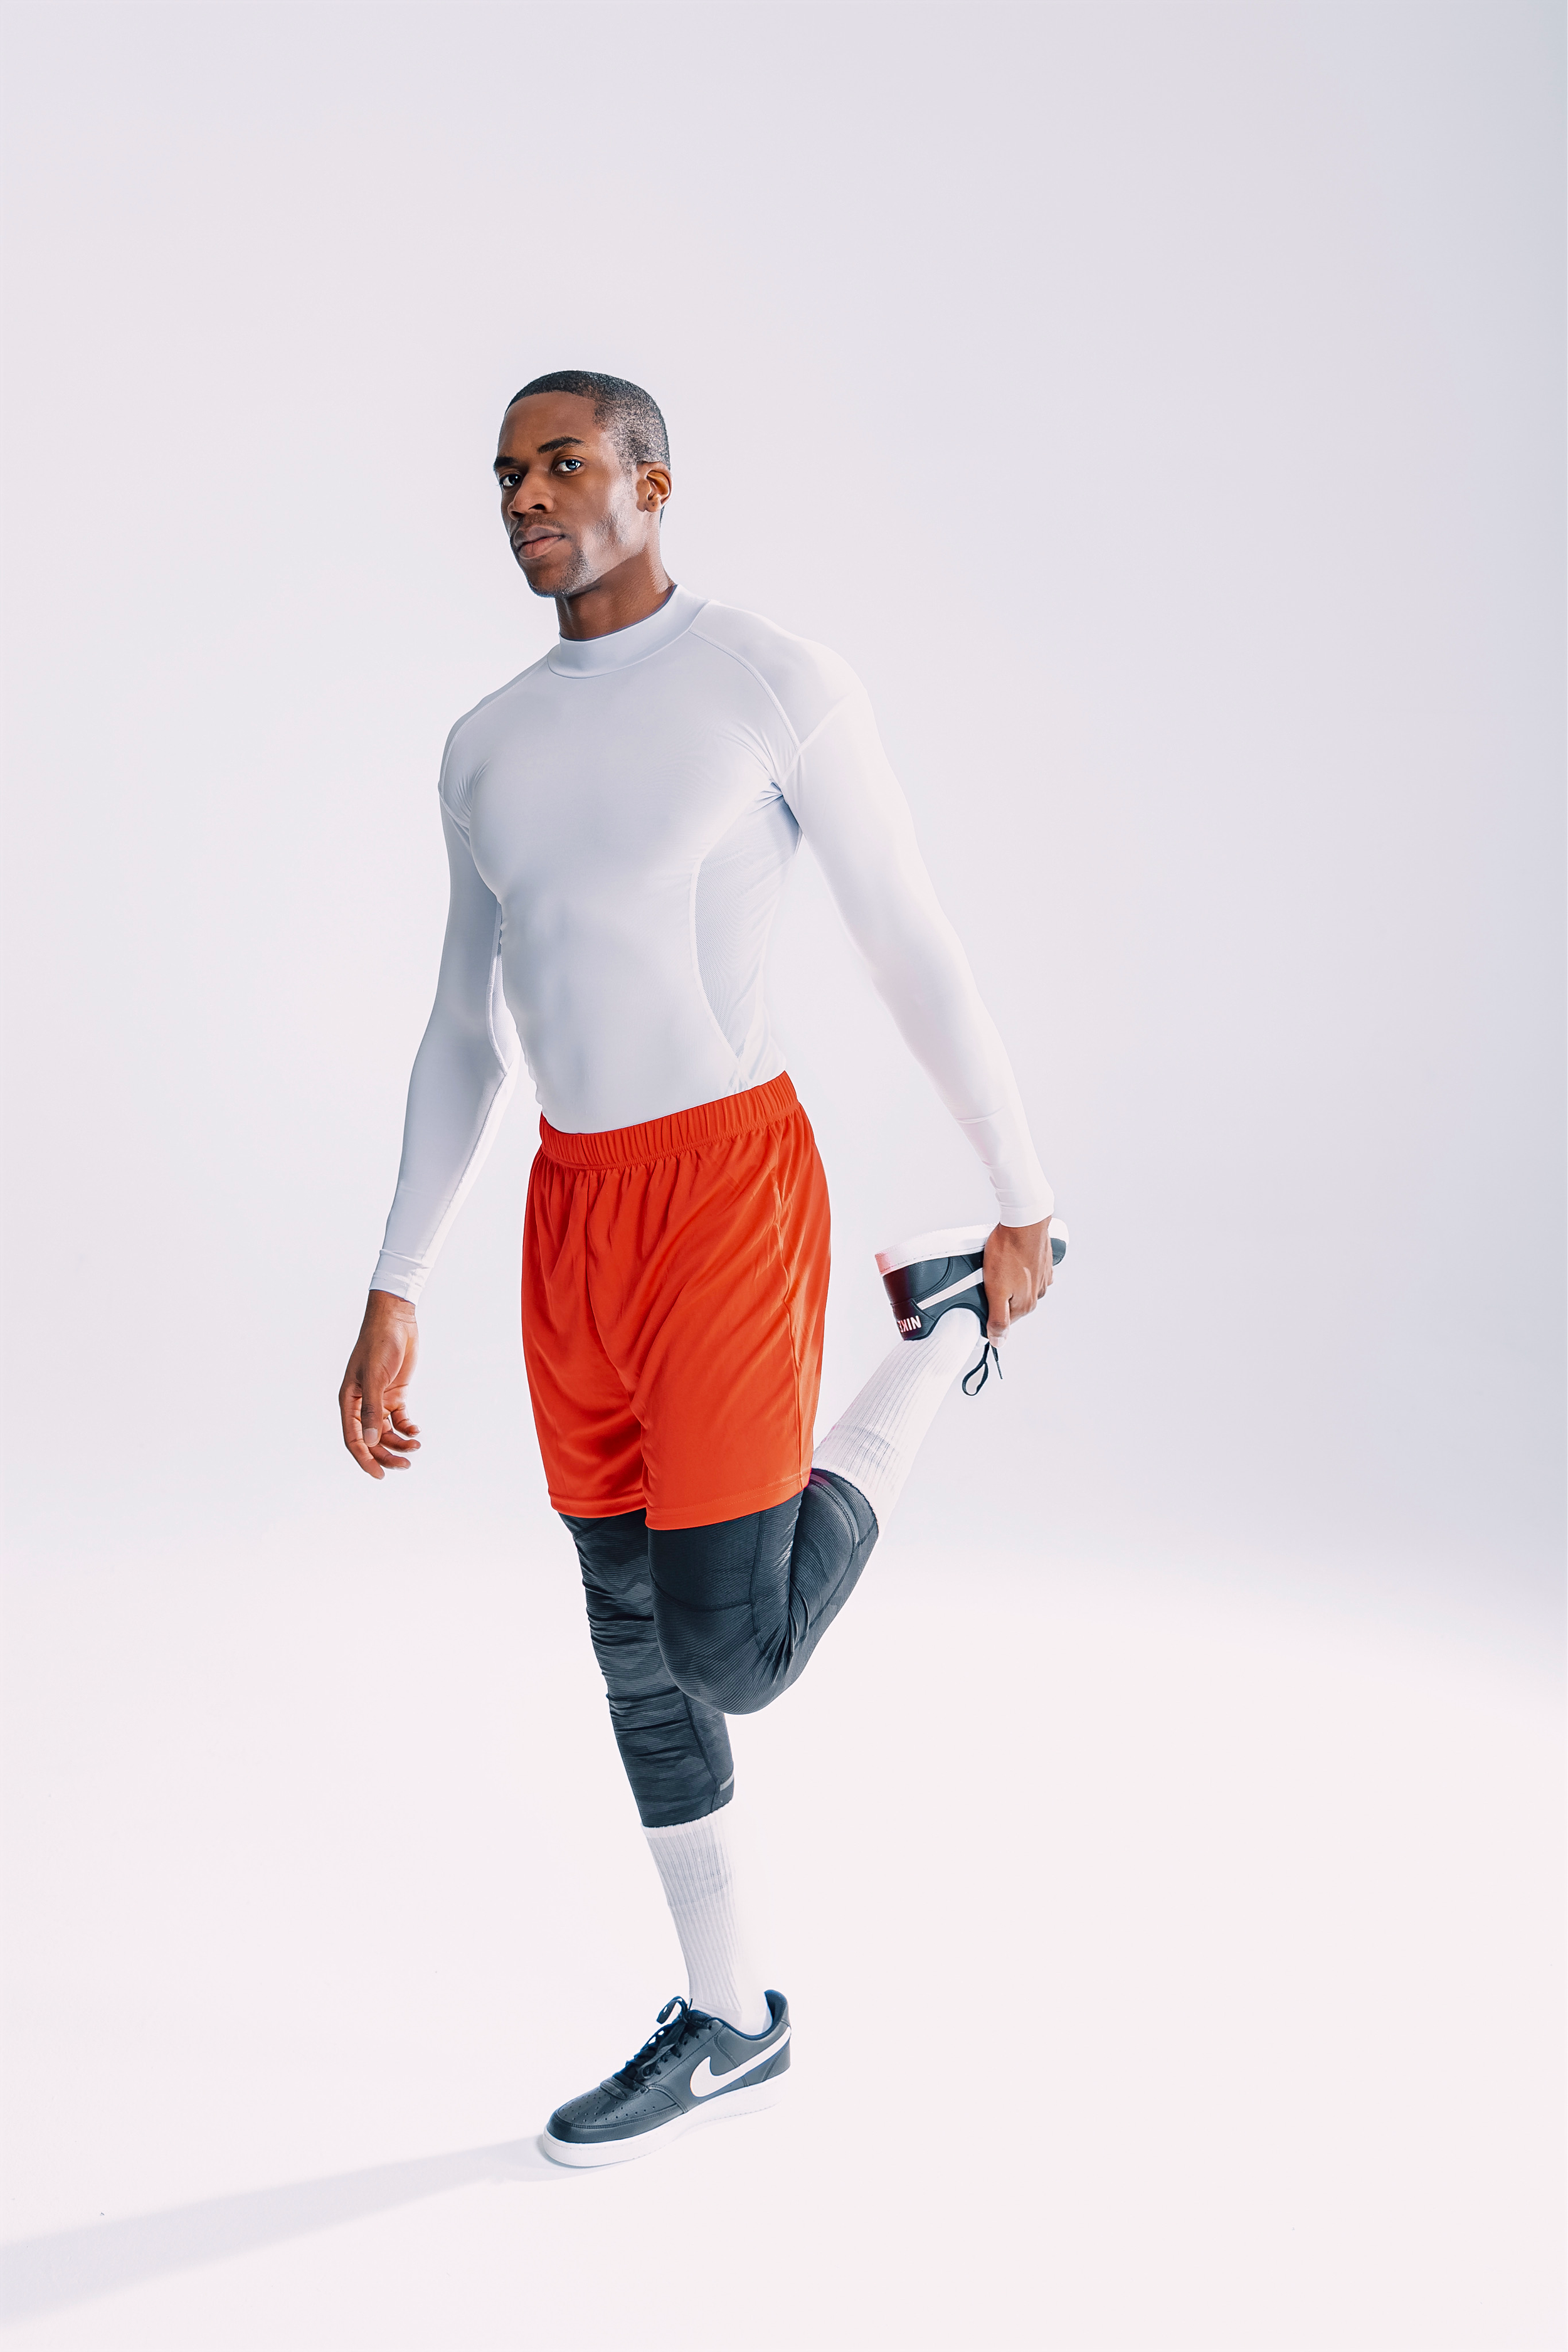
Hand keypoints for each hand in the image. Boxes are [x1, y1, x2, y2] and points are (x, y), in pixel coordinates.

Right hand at [338, 1290, 420, 1477]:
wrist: (395, 1320)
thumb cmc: (378, 1344)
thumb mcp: (375, 1377)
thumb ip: (373, 1409)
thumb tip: (372, 1441)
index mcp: (349, 1401)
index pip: (353, 1439)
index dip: (365, 1459)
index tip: (379, 1475)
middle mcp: (362, 1403)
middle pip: (371, 1440)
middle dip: (386, 1455)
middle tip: (405, 1466)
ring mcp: (378, 1399)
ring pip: (387, 1431)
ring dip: (400, 1442)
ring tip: (416, 1446)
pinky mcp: (394, 1393)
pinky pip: (399, 1419)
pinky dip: (407, 1428)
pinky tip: (416, 1431)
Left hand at [981, 1217, 1053, 1339]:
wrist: (1024, 1221)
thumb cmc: (1008, 1252)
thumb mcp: (996, 1290)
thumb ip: (998, 1318)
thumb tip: (998, 1341)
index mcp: (1026, 1304)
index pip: (1003, 1321)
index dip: (989, 1310)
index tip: (981, 1296)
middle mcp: (1038, 1293)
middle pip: (1011, 1302)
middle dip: (998, 1293)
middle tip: (988, 1276)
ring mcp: (1042, 1277)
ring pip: (1019, 1286)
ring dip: (1008, 1278)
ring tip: (998, 1263)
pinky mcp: (1043, 1262)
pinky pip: (1027, 1270)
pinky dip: (1018, 1266)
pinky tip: (1010, 1257)